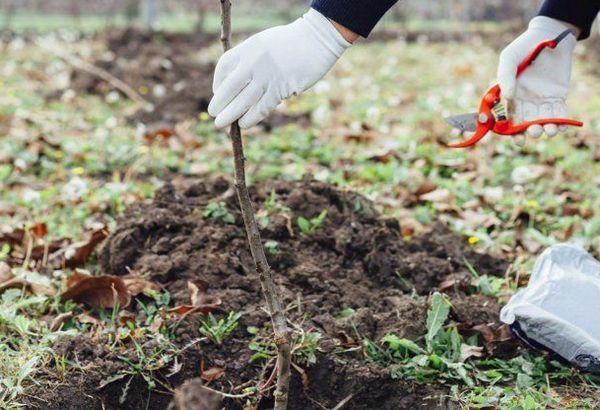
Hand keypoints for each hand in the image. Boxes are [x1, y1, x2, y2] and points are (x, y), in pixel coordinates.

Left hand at [208, 9, 350, 128]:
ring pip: (243, 101)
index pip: (224, 67)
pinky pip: (262, 107)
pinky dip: (251, 118)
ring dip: (230, 115)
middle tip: (214, 116)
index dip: (218, 83)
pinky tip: (244, 124)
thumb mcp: (264, 43)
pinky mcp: (282, 88)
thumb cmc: (292, 42)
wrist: (317, 40)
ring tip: (221, 124)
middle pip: (230, 87)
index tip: (217, 93)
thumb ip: (251, 59)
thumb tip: (239, 83)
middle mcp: (255, 61)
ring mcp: (268, 76)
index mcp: (248, 48)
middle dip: (219, 104)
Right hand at [497, 16, 576, 140]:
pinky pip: (558, 113)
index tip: (516, 139)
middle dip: (530, 131)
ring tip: (550, 131)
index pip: (509, 118)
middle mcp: (525, 101)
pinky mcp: (557, 96)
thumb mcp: (509, 58)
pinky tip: (561, 126)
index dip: (512, 131)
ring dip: (546, 129)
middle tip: (534, 132)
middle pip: (526, 123)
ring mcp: (541, 100)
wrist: (549, 36)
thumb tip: (507, 98)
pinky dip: (561, 122)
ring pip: (543, 120)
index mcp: (510, 96)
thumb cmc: (523, 47)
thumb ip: (505, 77)